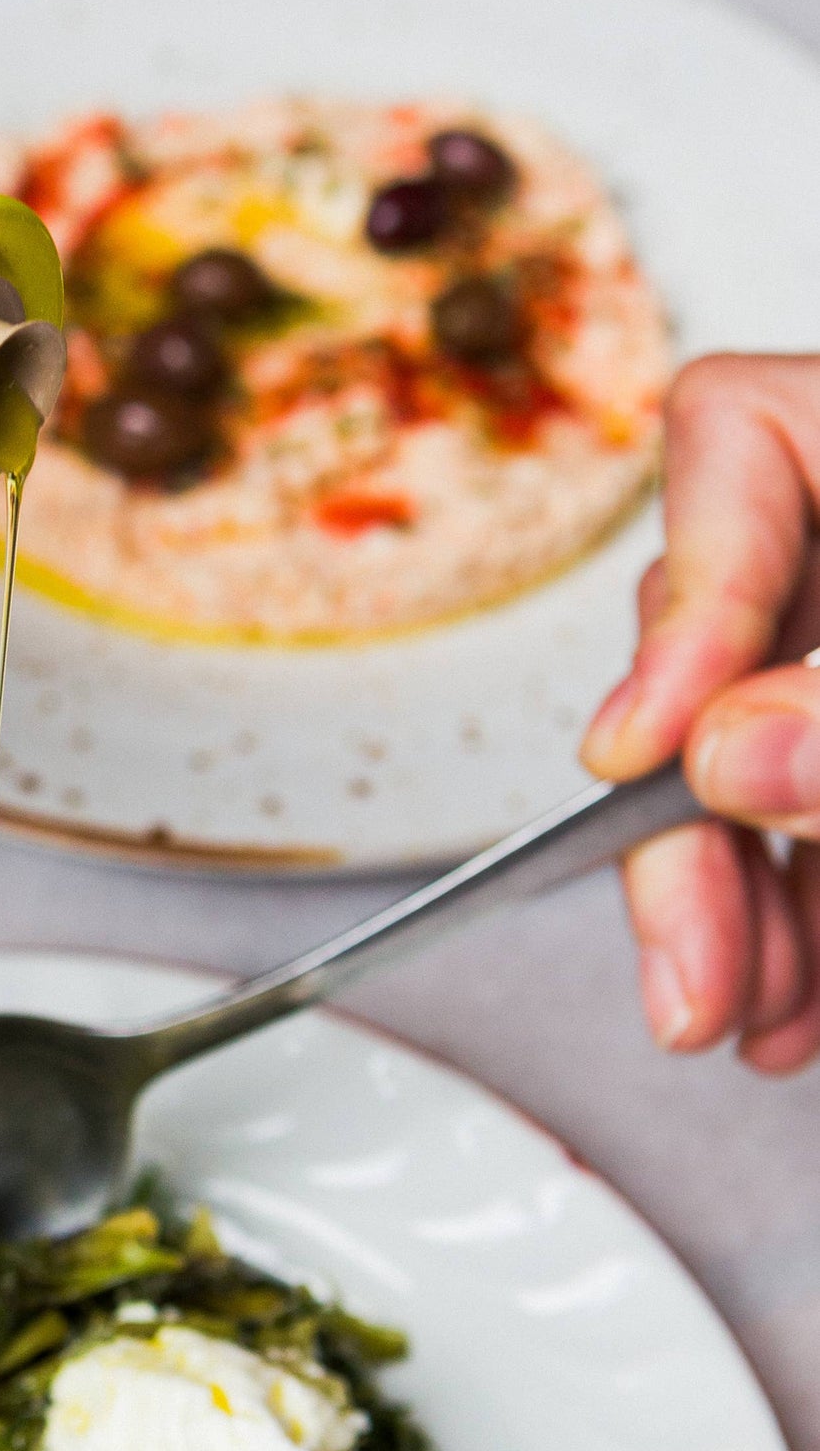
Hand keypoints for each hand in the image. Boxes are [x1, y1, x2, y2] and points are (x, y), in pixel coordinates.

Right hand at [583, 354, 819, 1073]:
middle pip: (725, 633)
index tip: (646, 758)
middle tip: (686, 968)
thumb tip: (721, 752)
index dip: (687, 595)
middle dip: (690, 821)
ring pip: (763, 743)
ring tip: (737, 1018)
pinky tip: (797, 1003)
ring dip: (739, 894)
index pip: (736, 432)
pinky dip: (811, 906)